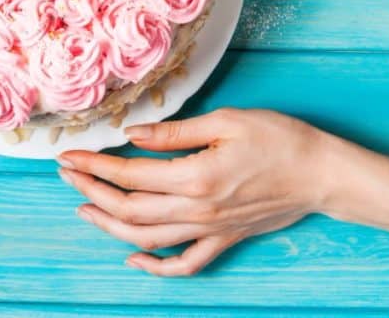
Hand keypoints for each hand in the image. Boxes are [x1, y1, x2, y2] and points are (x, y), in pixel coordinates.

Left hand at [56, 107, 353, 275]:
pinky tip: (134, 258)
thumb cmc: (279, 139)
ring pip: (147, 240)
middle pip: (129, 210)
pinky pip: (184, 264)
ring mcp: (210, 230)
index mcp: (195, 176)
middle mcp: (197, 209)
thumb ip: (175, 132)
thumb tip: (132, 135)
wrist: (321, 173)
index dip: (95, 166)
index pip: (129, 175)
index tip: (70, 156)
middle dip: (92, 192)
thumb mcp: (226, 121)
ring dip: (110, 227)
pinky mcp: (224, 239)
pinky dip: (155, 267)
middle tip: (67, 176)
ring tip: (85, 209)